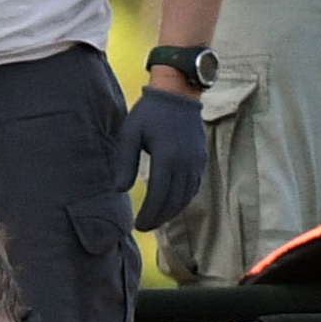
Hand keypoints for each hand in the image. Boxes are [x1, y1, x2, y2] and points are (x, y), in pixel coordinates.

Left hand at [122, 69, 209, 228]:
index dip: (149, 214)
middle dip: (159, 217)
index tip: (138, 226)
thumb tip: (119, 190)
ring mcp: (196, 161)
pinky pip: (194, 186)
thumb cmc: (149, 113)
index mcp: (166, 156)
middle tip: (145, 227)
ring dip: (172, 211)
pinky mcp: (201, 158)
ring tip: (156, 220)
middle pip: (173, 200)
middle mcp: (185, 162)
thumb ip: (125, 162)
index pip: (159, 195)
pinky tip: (171, 205)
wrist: (177, 93)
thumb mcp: (130, 134)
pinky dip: (183, 200)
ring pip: (186, 196)